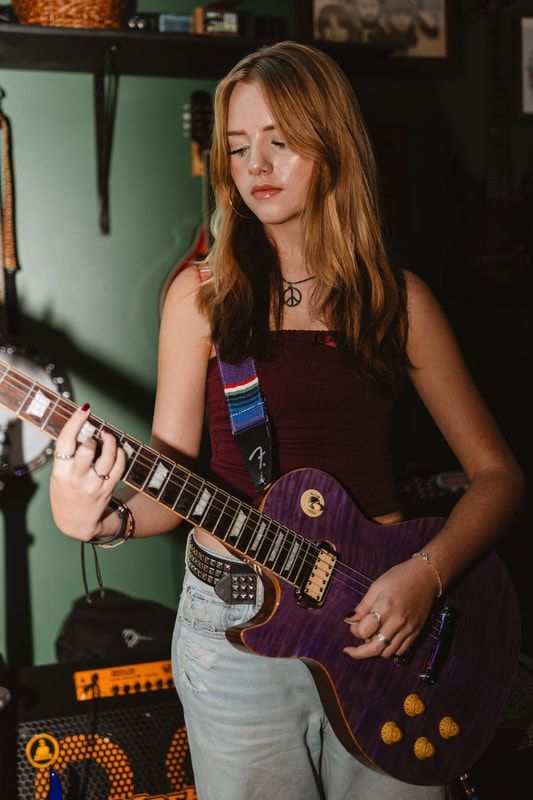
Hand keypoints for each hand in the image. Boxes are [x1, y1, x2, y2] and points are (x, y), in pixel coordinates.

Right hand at [50, 404, 125, 540]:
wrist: (75, 523)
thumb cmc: (65, 494)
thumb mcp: (58, 476)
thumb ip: (66, 457)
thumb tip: (81, 428)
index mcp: (60, 472)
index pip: (66, 441)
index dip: (76, 422)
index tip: (84, 408)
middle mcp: (76, 478)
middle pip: (87, 448)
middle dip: (93, 437)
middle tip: (95, 437)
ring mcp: (93, 485)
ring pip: (107, 457)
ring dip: (110, 442)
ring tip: (109, 437)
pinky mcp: (107, 490)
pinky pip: (118, 467)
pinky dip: (120, 455)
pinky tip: (117, 450)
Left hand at [342, 556, 439, 659]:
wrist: (427, 577)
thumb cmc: (400, 577)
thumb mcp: (376, 586)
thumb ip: (363, 606)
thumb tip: (349, 620)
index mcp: (385, 607)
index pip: (364, 631)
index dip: (354, 630)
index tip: (353, 624)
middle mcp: (397, 621)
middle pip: (375, 648)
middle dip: (360, 653)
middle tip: (351, 650)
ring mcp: (408, 629)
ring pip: (388, 653)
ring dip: (375, 650)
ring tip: (371, 638)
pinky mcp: (416, 633)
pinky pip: (400, 651)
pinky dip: (389, 649)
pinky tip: (384, 638)